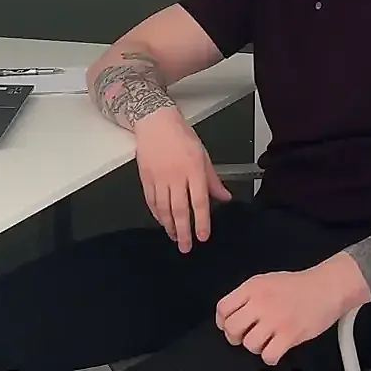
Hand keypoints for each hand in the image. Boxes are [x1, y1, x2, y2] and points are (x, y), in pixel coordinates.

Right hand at [131, 112, 230, 251]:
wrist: (156, 123)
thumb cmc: (181, 137)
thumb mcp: (203, 156)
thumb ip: (213, 180)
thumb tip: (225, 197)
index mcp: (193, 170)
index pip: (199, 202)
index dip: (202, 222)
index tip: (203, 236)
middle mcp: (176, 176)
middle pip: (180, 210)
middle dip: (184, 232)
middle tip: (186, 247)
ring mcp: (159, 178)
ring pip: (164, 209)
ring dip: (169, 226)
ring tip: (174, 237)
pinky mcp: (146, 178)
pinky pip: (151, 202)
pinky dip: (157, 215)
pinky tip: (162, 222)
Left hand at [215, 254, 370, 365]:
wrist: (327, 287)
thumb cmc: (300, 286)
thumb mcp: (266, 281)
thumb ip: (247, 296)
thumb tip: (230, 314)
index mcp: (253, 287)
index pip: (223, 308)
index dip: (223, 322)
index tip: (228, 326)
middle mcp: (261, 303)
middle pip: (232, 328)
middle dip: (236, 337)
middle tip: (245, 336)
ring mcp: (275, 319)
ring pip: (249, 345)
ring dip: (256, 347)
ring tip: (266, 341)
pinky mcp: (290, 335)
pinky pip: (268, 356)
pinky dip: (270, 357)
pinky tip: (276, 349)